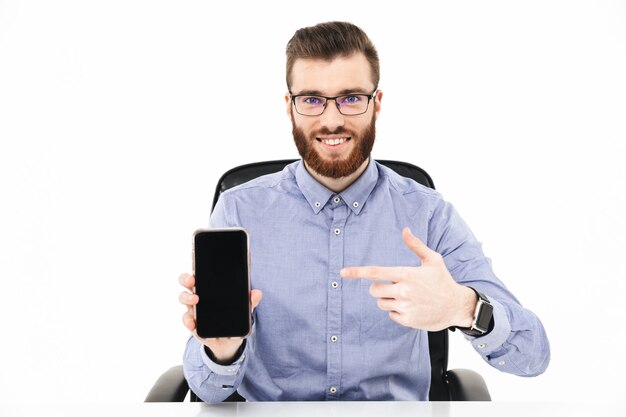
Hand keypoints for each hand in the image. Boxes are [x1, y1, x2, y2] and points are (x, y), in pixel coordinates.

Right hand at [179, 273, 262, 362]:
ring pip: (184, 298)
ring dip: (187, 298)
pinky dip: (188, 321)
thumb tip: (257, 293)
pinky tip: (193, 323)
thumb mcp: (244, 309)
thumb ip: (250, 301)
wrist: (229, 342)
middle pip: (186, 283)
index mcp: (210, 288)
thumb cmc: (234, 318)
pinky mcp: (193, 324)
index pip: (200, 273)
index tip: (197, 266)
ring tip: (195, 300)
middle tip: (193, 280)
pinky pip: (186, 320)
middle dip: (186, 279)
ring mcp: (194, 309)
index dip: (196, 267)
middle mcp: (199, 295)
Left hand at [340, 228, 475, 330]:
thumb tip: (405, 230)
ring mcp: (405, 306)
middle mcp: (404, 290)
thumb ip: (416, 245)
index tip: (343, 272)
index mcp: (407, 274)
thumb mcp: (432, 260)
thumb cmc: (442, 280)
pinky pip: (391, 314)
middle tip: (394, 286)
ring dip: (388, 299)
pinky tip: (411, 307)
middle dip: (379, 288)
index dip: (357, 272)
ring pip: (381, 303)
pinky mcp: (407, 320)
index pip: (376, 272)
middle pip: (374, 290)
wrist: (456, 306)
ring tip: (406, 297)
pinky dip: (397, 311)